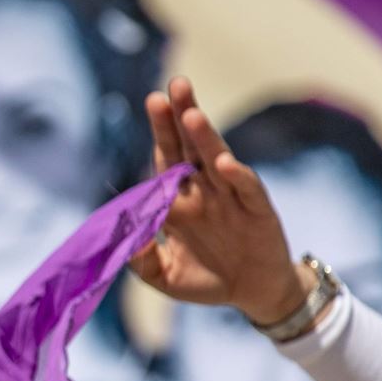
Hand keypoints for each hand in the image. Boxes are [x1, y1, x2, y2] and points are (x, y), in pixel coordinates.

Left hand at [128, 77, 310, 325]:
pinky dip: (237, 176)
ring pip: (216, 160)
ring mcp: (230, 198)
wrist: (252, 294)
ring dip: (205, 137)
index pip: (164, 159)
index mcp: (178, 201)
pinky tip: (224, 164)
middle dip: (179, 118)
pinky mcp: (257, 211)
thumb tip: (124, 238)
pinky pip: (247, 189)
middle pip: (188, 148)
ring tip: (190, 114)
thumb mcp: (165, 276)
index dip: (160, 132)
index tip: (151, 102)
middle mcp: (203, 191)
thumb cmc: (206, 280)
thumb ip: (141, 259)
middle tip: (171, 87)